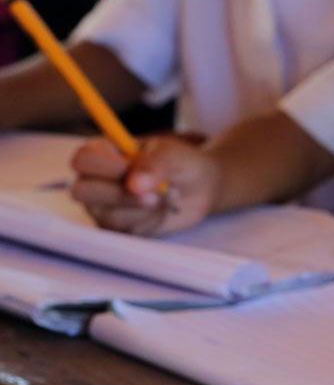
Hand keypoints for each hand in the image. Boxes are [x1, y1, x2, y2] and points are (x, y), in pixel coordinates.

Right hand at [69, 134, 216, 234]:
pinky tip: (162, 210)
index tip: (127, 167)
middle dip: (119, 194)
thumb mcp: (173, 155)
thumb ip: (154, 164)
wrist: (201, 188)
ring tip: (165, 196)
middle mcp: (96, 181)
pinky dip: (150, 220)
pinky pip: (126, 230)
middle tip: (152, 193)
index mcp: (103, 154)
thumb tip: (133, 184)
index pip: (82, 159)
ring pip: (107, 215)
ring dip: (143, 208)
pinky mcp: (117, 228)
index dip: (101, 165)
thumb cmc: (181, 163)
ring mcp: (103, 207)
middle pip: (82, 191)